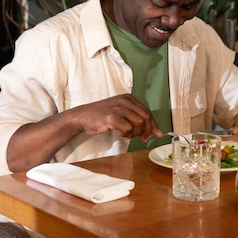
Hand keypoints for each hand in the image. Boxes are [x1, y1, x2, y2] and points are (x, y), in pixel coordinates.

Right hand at [7, 94, 161, 171]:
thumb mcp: (120, 112)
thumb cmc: (101, 116)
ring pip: (139, 124)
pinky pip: (128, 129)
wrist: (81, 117)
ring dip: (135, 133)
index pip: (147, 112)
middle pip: (146, 118)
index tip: (157, 134)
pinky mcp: (112, 117)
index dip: (154, 125)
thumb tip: (155, 132)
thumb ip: (136, 118)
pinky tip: (120, 133)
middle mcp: (125, 101)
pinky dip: (126, 134)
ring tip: (127, 134)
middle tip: (143, 139)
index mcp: (128, 98)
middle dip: (148, 131)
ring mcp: (118, 108)